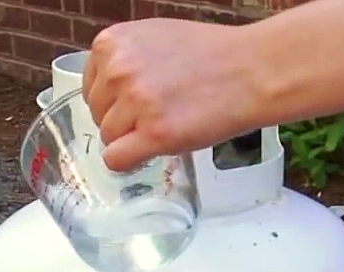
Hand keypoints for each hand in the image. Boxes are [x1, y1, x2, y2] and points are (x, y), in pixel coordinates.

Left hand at [82, 18, 262, 171]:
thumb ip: (124, 58)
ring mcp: (135, 102)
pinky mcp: (154, 134)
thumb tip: (106, 87)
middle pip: (97, 114)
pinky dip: (130, 162)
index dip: (114, 100)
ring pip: (108, 138)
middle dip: (123, 119)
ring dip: (133, 139)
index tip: (139, 101)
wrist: (252, 70)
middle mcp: (118, 69)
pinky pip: (116, 160)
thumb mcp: (155, 37)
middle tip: (159, 111)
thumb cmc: (212, 55)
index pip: (91, 87)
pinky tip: (152, 150)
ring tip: (168, 122)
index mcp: (112, 43)